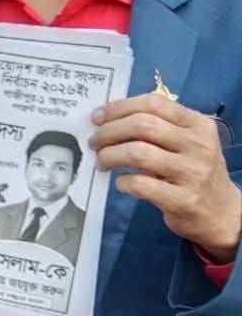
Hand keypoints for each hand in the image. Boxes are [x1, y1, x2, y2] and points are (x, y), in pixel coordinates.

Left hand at [92, 94, 241, 261]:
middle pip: (142, 125)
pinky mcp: (183, 200)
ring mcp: (192, 173)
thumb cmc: (194, 171)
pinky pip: (141, 184)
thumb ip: (159, 126)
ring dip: (109, 156)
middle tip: (94, 142)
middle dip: (108, 131)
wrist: (222, 212)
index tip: (98, 117)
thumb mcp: (188, 142)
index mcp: (198, 125)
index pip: (154, 103)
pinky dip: (123, 182)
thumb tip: (108, 118)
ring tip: (102, 162)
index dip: (119, 107)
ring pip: (137, 153)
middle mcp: (198, 145)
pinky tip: (121, 183)